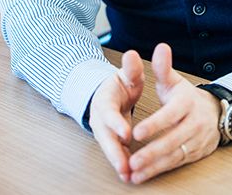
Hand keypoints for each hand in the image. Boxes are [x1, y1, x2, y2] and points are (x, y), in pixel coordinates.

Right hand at [88, 49, 144, 182]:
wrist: (108, 91)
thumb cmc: (121, 83)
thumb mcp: (127, 74)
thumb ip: (131, 68)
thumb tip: (131, 54)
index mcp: (104, 100)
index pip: (108, 113)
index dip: (116, 123)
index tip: (127, 133)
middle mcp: (100, 118)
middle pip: (105, 137)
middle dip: (114, 152)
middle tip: (125, 166)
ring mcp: (103, 130)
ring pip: (108, 148)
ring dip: (117, 162)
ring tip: (128, 176)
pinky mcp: (109, 139)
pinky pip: (115, 153)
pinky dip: (121, 164)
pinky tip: (130, 176)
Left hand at [127, 43, 221, 183]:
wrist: (216, 112)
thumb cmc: (186, 97)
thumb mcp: (175, 81)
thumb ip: (163, 68)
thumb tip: (161, 47)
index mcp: (186, 103)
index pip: (170, 115)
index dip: (154, 125)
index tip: (136, 133)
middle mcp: (194, 123)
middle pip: (172, 139)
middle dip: (152, 152)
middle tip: (132, 160)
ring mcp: (197, 140)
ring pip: (174, 155)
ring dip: (154, 166)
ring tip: (135, 172)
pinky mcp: (196, 153)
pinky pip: (177, 163)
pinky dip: (160, 171)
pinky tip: (143, 176)